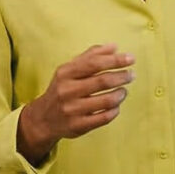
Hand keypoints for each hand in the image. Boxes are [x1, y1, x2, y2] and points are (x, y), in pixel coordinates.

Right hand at [16, 43, 136, 161]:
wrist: (43, 118)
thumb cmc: (62, 89)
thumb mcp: (69, 70)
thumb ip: (90, 56)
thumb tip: (113, 47)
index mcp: (65, 73)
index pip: (94, 63)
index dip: (115, 60)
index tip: (131, 58)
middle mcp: (67, 90)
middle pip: (102, 81)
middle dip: (122, 76)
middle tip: (131, 75)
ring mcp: (72, 109)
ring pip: (106, 101)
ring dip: (120, 94)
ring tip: (123, 91)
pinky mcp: (78, 126)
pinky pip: (104, 118)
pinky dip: (115, 110)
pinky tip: (116, 106)